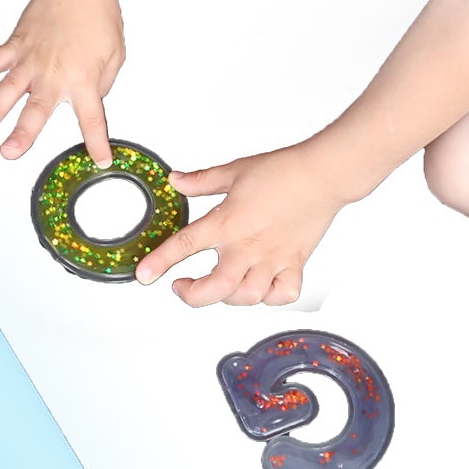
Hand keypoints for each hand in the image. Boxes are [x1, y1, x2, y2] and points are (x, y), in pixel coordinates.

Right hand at [0, 0, 124, 164]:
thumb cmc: (98, 15)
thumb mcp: (115, 55)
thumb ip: (102, 85)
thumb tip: (88, 102)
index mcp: (84, 78)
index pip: (92, 118)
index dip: (96, 142)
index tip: (99, 160)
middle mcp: (54, 72)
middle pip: (37, 109)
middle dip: (23, 133)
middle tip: (9, 152)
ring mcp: (31, 59)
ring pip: (8, 88)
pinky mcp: (17, 44)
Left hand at [134, 143, 355, 306]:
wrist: (323, 174)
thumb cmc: (283, 170)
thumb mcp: (233, 171)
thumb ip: (200, 181)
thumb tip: (176, 181)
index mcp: (228, 222)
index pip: (184, 246)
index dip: (159, 262)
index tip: (145, 275)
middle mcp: (248, 246)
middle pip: (215, 289)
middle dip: (192, 296)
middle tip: (183, 287)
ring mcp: (273, 259)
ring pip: (246, 297)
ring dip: (228, 297)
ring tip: (220, 285)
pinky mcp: (294, 263)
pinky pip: (282, 294)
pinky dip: (270, 297)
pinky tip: (260, 287)